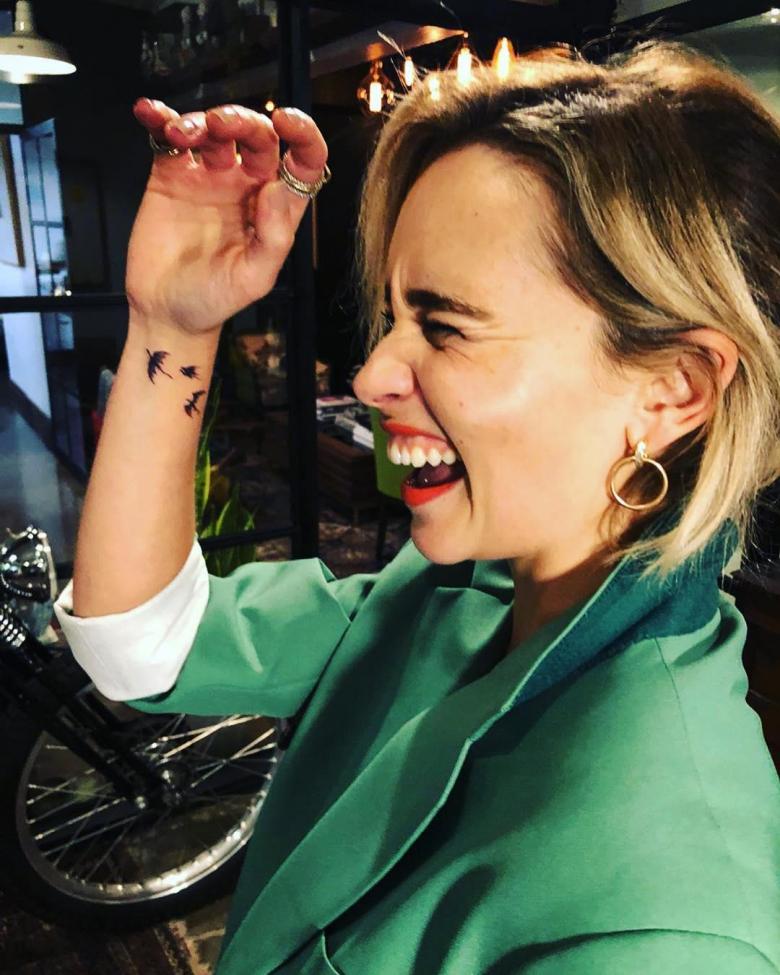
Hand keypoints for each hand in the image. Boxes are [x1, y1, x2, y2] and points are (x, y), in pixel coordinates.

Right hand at [126, 98, 327, 333]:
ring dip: (198, 120)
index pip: (302, 162)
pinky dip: (159, 119)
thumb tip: (278, 188)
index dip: (302, 135)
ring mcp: (209, 179)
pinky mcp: (171, 178)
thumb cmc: (214, 300)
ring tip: (179, 135)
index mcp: (276, 209)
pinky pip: (168, 140)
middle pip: (255, 136)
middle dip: (240, 120)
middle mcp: (247, 187)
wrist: (166, 312)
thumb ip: (273, 237)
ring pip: (212, 131)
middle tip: (218, 125)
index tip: (285, 121)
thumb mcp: (253, 278)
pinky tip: (149, 112)